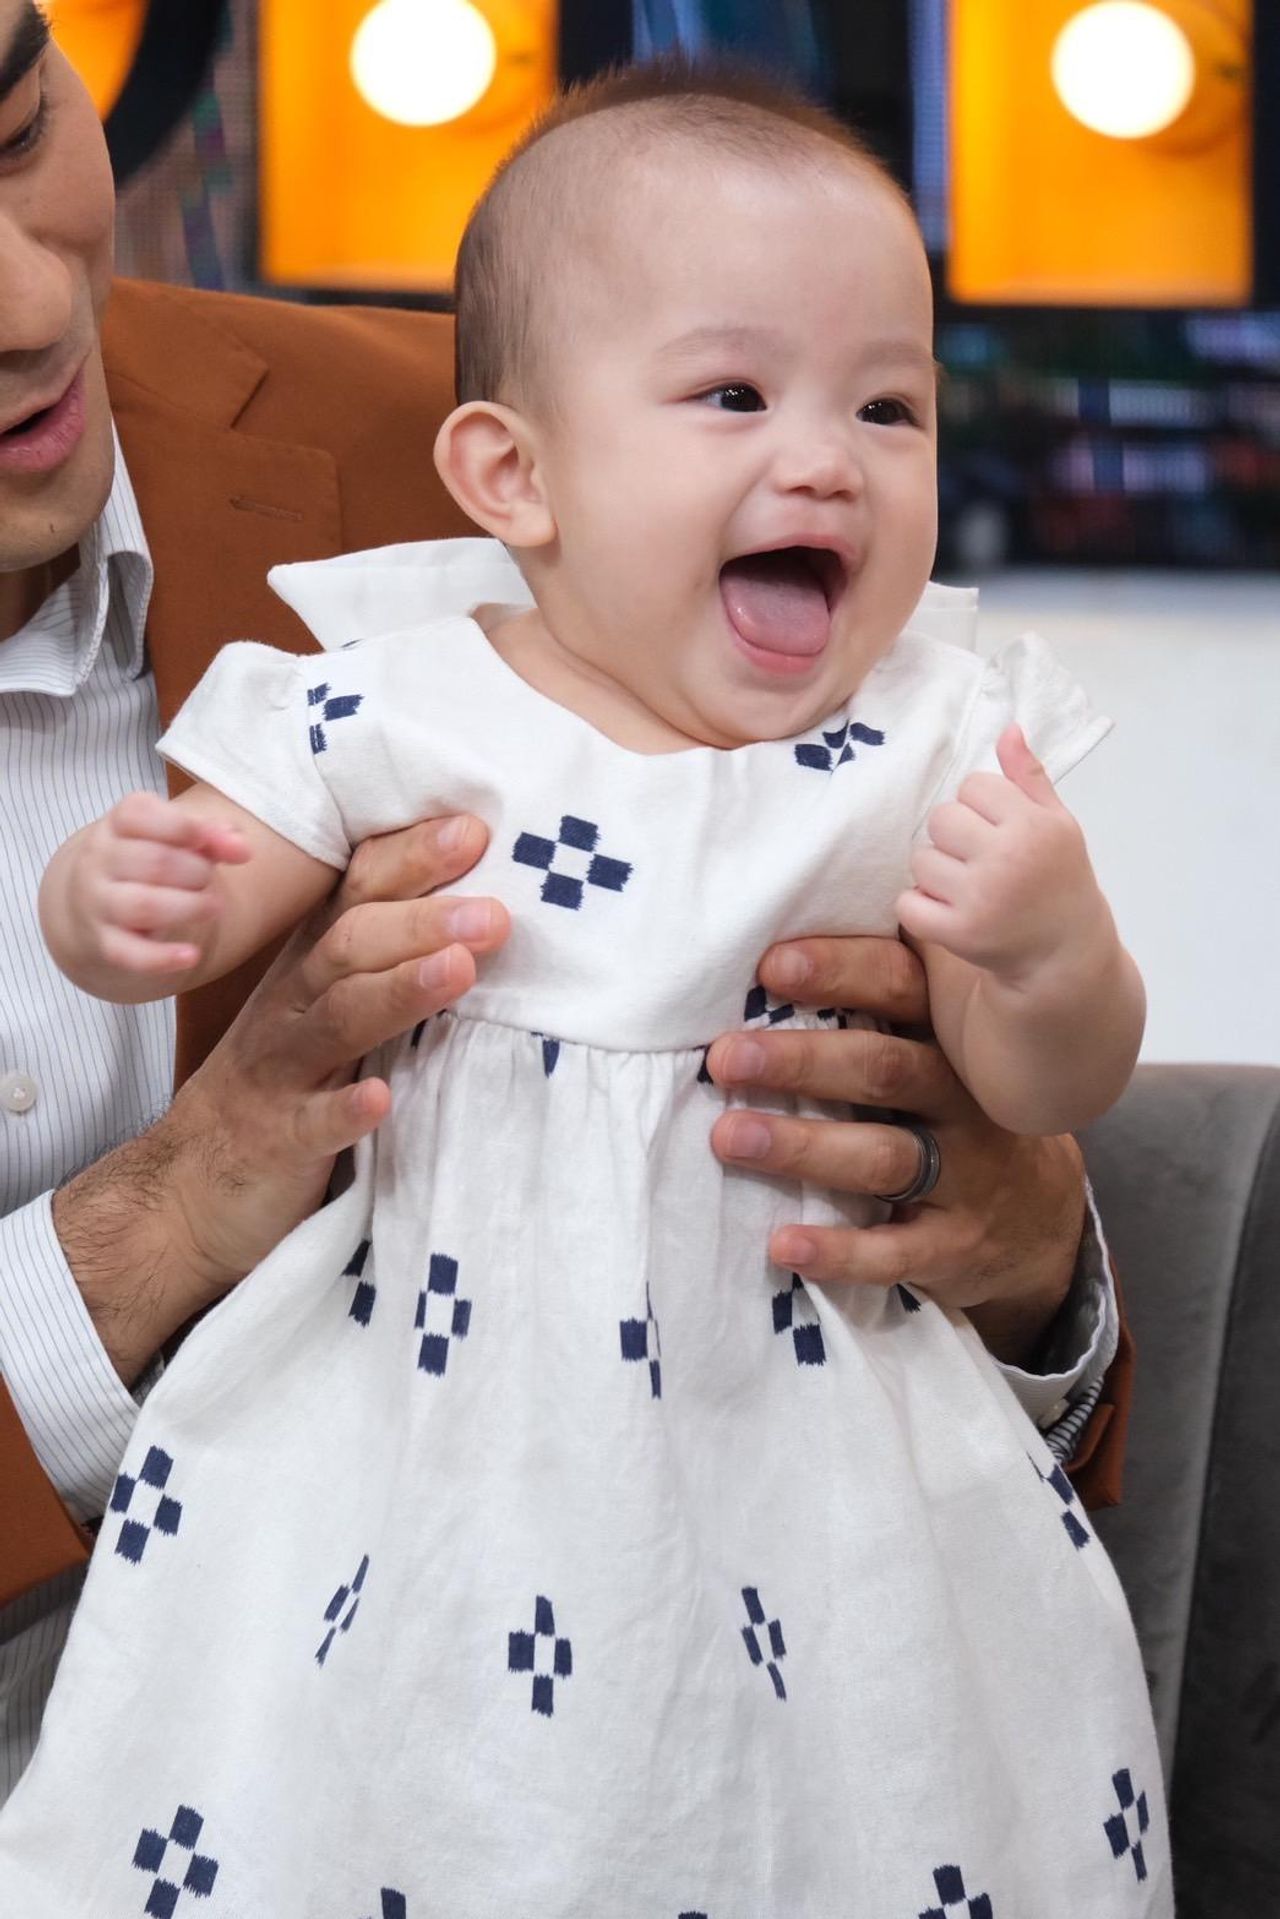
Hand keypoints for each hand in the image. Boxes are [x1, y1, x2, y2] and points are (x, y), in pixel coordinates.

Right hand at [53, 814, 508, 1384]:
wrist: (193, 1184)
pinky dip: (343, 1110)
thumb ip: (383, 957)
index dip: (410, 861)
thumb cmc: (281, 1078)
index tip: (471, 831)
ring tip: (459, 970)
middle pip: (352, 946)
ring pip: (338, 1018)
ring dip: (400, 991)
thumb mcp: (326, 1005)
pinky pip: (311, 1123)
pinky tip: (378, 1099)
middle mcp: (294, 1004)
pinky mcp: (278, 1139)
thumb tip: (478, 902)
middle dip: (421, 921)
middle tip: (492, 911)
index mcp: (312, 966)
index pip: (359, 895)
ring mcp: (283, 1071)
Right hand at [65, 791, 250, 975]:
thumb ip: (211, 836)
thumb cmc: (146, 859)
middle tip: (208, 879)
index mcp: (116, 824)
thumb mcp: (174, 837)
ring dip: (189, 907)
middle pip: (154, 862)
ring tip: (212, 907)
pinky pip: (130, 954)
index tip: (207, 841)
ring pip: (143, 906)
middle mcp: (99, 860)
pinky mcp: (104, 943)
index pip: (139, 813)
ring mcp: (98, 903)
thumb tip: (242, 850)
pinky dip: (163, 958)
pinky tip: (192, 956)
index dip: (185, 827)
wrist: (91, 900)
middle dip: (196, 872)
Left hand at [705, 932, 1084, 1364]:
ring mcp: (966, 1176)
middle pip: (885, 1070)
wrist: (1042, 1221)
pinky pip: (896, 1252)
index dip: (842, 972)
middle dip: (802, 1061)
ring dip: (803, 1147)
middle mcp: (964, 1101)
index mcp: (950, 1038)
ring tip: (729, 1138)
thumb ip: (881, 1007)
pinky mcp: (954, 1246)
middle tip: (727, 1057)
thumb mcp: (942, 1052)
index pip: (903, 988)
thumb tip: (774, 954)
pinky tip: (784, 1246)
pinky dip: (840, 1251)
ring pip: (884, 1157)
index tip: (772, 966)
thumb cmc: (957, 1112)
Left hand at [897, 727, 1105, 985]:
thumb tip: (1009, 728)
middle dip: (954, 837)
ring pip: (921, 859)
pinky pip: (908, 903)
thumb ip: (1029, 778)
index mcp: (1034, 825)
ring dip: (936, 872)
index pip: (973, 786)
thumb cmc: (1060, 880)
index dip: (980, 807)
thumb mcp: (1058, 824)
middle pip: (942, 819)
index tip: (998, 831)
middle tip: (978, 861)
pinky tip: (946, 910)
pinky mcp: (959, 933)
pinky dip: (918, 907)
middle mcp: (1008, 857)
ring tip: (966, 887)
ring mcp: (981, 897)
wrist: (1064, 955)